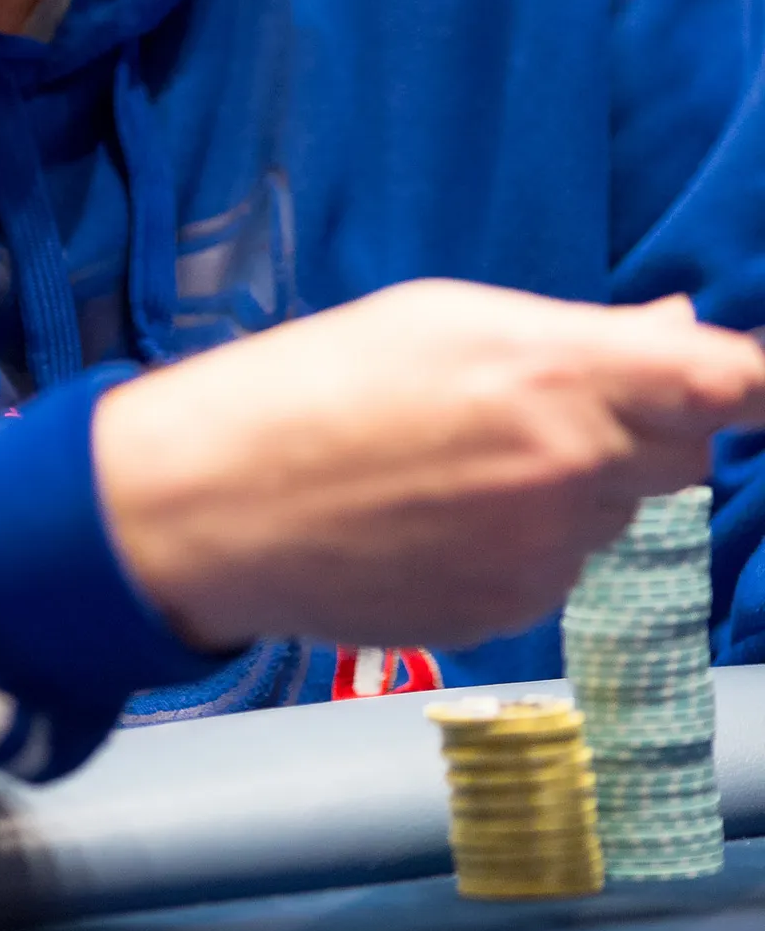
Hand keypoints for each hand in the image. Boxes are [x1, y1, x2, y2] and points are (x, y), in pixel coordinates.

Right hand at [91, 280, 764, 652]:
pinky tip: (440, 515)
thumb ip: (579, 333)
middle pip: (684, 451)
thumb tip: (680, 327)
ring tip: (457, 461)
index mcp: (558, 373)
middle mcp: (573, 468)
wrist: (219, 504)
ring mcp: (547, 552)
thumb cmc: (315, 386)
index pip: (727, 385)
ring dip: (575, 486)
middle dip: (646, 426)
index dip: (748, 384)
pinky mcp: (516, 612)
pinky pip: (561, 567)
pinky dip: (526, 542)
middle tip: (541, 403)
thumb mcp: (441, 317)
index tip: (744, 384)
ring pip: (615, 512)